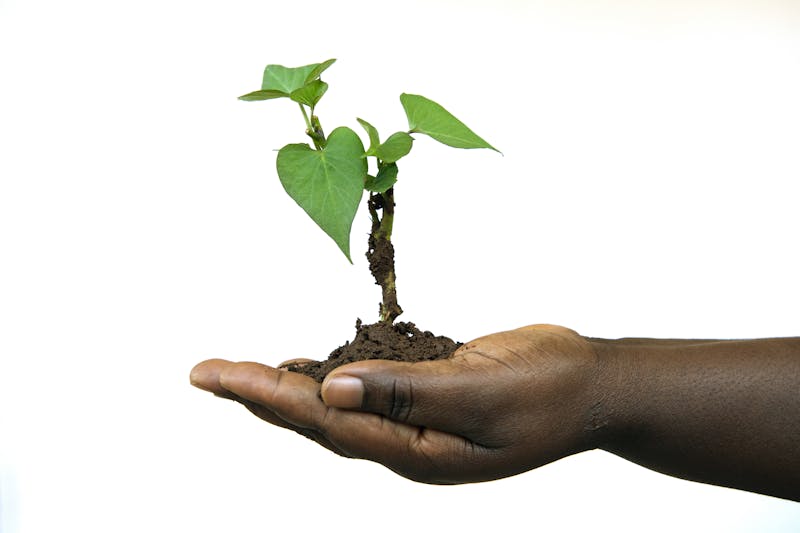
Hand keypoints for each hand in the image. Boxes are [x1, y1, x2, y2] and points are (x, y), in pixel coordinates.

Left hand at [190, 324, 599, 483]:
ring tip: (238, 374)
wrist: (592, 386)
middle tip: (205, 372)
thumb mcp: (483, 390)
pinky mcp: (427, 395)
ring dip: (286, 389)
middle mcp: (407, 442)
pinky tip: (308, 367)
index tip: (217, 374)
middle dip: (259, 395)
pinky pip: (366, 387)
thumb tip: (331, 389)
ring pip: (337, 405)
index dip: (268, 396)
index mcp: (416, 451)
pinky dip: (329, 375)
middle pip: (317, 419)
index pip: (325, 422)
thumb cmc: (550, 390)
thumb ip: (409, 391)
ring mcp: (417, 421)